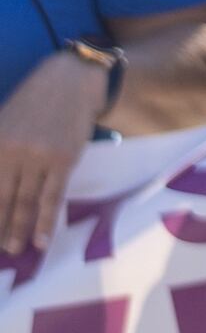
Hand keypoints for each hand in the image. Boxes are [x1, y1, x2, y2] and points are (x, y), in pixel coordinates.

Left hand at [0, 49, 109, 255]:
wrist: (71, 82)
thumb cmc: (34, 103)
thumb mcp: (3, 123)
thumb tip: (0, 184)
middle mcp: (12, 153)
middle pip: (1, 200)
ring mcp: (38, 158)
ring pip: (24, 202)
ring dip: (17, 230)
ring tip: (13, 250)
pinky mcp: (63, 160)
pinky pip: (52, 197)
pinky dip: (44, 221)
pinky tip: (40, 239)